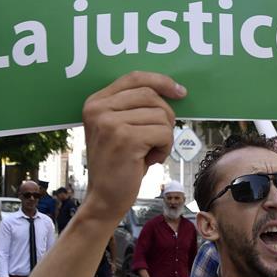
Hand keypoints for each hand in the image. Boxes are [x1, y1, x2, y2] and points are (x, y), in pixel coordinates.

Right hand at [81, 72, 185, 222]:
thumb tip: (174, 89)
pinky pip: (164, 133)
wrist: (105, 199)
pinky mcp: (125, 138)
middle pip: (151, 95)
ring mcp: (110, 122)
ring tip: (149, 153)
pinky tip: (151, 160)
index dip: (161, 81)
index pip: (134, 77)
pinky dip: (165, 148)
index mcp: (95, 102)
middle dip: (165, 117)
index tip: (180, 92)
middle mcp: (98, 108)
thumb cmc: (120, 164)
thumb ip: (135, 107)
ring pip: (161, 115)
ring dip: (164, 137)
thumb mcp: (121, 128)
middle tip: (157, 140)